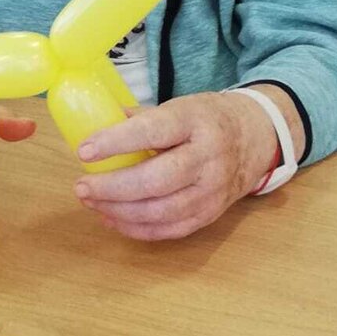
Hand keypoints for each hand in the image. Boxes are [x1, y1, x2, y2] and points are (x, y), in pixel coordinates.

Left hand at [72, 91, 289, 241]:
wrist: (255, 138)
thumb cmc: (206, 120)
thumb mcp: (180, 105)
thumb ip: (140, 118)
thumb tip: (96, 127)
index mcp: (196, 121)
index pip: (154, 131)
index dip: (116, 142)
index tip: (85, 151)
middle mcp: (208, 157)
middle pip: (156, 180)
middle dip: (112, 187)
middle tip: (81, 187)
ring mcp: (212, 190)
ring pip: (161, 211)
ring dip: (119, 211)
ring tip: (92, 202)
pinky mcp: (211, 214)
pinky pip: (170, 230)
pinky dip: (136, 229)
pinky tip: (113, 218)